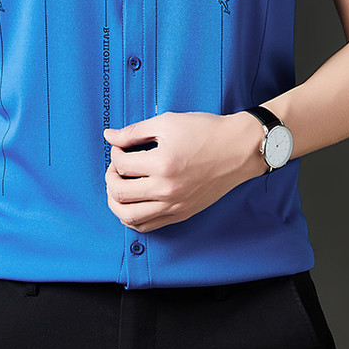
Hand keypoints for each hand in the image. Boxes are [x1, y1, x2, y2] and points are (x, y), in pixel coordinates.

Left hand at [103, 110, 263, 232]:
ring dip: (115, 201)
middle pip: (119, 193)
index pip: (121, 164)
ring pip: (128, 217)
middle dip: (110, 177)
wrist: (238, 148)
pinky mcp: (182, 214)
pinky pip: (147, 226)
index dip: (115, 152)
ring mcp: (175, 205)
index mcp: (162, 164)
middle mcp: (167, 189)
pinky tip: (132, 202)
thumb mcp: (167, 122)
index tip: (121, 146)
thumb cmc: (206, 131)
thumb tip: (109, 136)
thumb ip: (134, 131)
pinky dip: (131, 218)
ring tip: (120, 185)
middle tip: (116, 166)